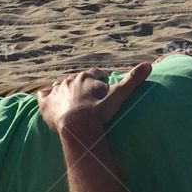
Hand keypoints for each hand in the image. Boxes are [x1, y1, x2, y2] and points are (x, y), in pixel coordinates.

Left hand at [37, 63, 151, 133]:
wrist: (77, 126)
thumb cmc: (98, 112)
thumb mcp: (118, 96)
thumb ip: (132, 80)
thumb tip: (149, 64)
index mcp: (86, 77)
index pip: (94, 74)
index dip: (99, 81)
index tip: (102, 89)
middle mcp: (70, 80)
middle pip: (77, 80)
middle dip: (82, 87)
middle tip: (88, 101)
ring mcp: (56, 91)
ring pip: (59, 86)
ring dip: (64, 91)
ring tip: (69, 102)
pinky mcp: (45, 103)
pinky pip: (42, 95)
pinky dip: (44, 96)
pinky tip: (46, 99)